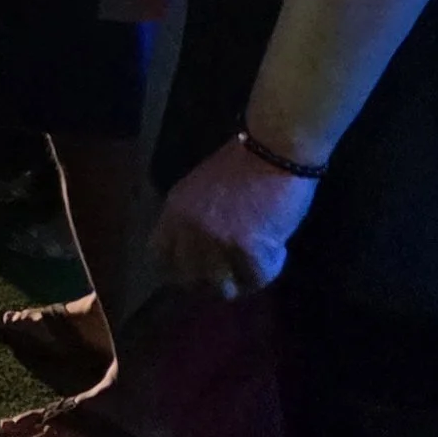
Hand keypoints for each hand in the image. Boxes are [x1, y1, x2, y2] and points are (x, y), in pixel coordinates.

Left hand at [151, 141, 317, 299]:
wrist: (274, 148)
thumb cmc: (243, 164)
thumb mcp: (199, 190)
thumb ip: (190, 221)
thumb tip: (194, 257)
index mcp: (173, 212)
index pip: (159, 258)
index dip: (180, 270)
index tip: (200, 271)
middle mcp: (188, 229)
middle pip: (192, 280)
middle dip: (214, 280)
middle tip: (236, 271)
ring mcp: (216, 240)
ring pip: (224, 287)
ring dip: (243, 279)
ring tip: (258, 262)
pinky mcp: (247, 247)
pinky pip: (257, 278)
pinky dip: (271, 267)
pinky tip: (278, 248)